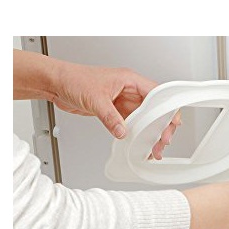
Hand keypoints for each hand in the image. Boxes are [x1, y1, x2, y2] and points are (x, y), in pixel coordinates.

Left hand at [13, 50, 178, 158]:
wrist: (56, 83)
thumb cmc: (73, 79)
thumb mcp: (95, 100)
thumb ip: (111, 118)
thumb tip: (123, 132)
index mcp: (130, 80)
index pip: (157, 94)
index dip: (167, 109)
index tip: (172, 123)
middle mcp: (129, 90)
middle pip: (154, 109)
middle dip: (161, 127)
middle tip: (162, 141)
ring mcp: (124, 101)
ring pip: (145, 119)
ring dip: (150, 134)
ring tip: (153, 149)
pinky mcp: (116, 111)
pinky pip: (132, 125)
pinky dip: (137, 136)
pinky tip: (139, 145)